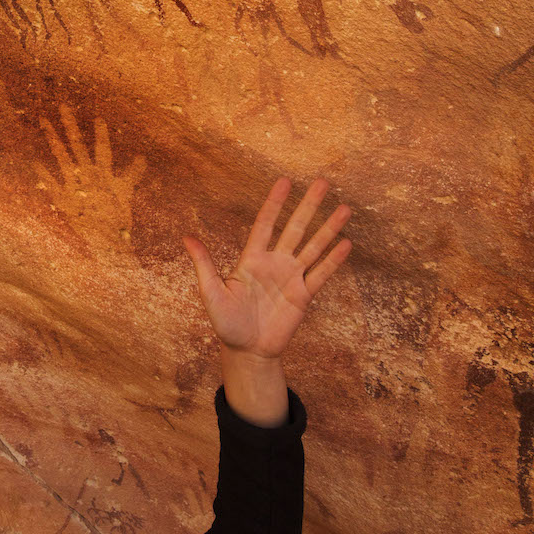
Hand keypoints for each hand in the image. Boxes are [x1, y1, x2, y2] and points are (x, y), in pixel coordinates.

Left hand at [182, 177, 351, 358]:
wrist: (247, 351)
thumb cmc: (226, 323)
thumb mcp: (211, 292)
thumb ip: (204, 264)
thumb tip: (186, 237)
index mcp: (252, 259)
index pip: (266, 224)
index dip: (275, 203)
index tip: (286, 181)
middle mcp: (275, 263)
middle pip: (295, 228)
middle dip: (309, 206)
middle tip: (323, 183)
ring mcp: (291, 278)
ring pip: (313, 247)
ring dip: (329, 229)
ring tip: (345, 208)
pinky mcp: (303, 296)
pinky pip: (321, 274)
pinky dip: (333, 260)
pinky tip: (346, 244)